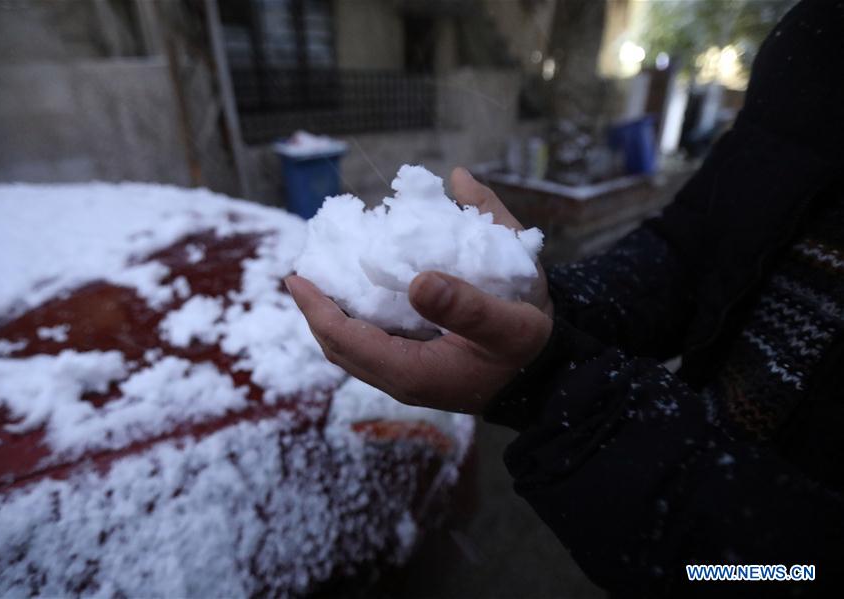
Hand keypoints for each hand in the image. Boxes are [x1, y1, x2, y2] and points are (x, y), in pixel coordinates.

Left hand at [286, 168, 552, 413]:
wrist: (548, 378)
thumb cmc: (528, 350)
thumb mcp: (506, 323)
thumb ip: (465, 304)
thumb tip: (416, 279)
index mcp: (413, 371)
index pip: (344, 340)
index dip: (316, 308)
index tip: (296, 276)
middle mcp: (402, 380)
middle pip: (339, 347)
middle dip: (317, 312)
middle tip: (304, 273)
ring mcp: (408, 378)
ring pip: (353, 349)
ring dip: (333, 316)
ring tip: (324, 280)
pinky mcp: (417, 370)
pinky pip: (370, 346)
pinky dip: (355, 321)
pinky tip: (360, 293)